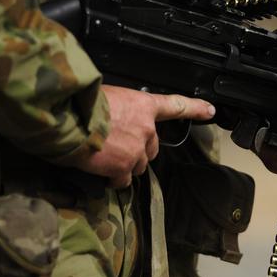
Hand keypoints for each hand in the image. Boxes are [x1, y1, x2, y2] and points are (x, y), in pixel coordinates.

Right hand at [76, 85, 214, 187]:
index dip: (195, 108)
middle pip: (151, 147)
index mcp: (143, 105)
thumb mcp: (106, 97)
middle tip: (115, 145)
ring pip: (137, 165)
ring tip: (102, 156)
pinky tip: (99, 170)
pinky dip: (112, 179)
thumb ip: (120, 110)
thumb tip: (113, 120)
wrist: (67, 120)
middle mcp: (146, 128)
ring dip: (124, 164)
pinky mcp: (123, 168)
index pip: (175, 105)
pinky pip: (122, 180)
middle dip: (137, 149)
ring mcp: (137, 150)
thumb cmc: (79, 103)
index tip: (209, 110)